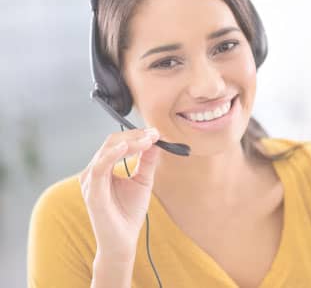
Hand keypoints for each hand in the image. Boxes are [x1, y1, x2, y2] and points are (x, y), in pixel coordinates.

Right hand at [79, 127, 160, 258]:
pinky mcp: (93, 192)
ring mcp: (91, 181)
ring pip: (106, 151)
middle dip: (135, 136)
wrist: (123, 241)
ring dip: (129, 142)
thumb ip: (147, 161)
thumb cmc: (129, 213)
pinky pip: (99, 168)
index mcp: (104, 168)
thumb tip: (155, 142)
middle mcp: (94, 171)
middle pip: (111, 142)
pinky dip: (112, 155)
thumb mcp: (142, 181)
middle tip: (154, 134)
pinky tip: (125, 148)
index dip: (136, 135)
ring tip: (147, 139)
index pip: (117, 143)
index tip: (155, 133)